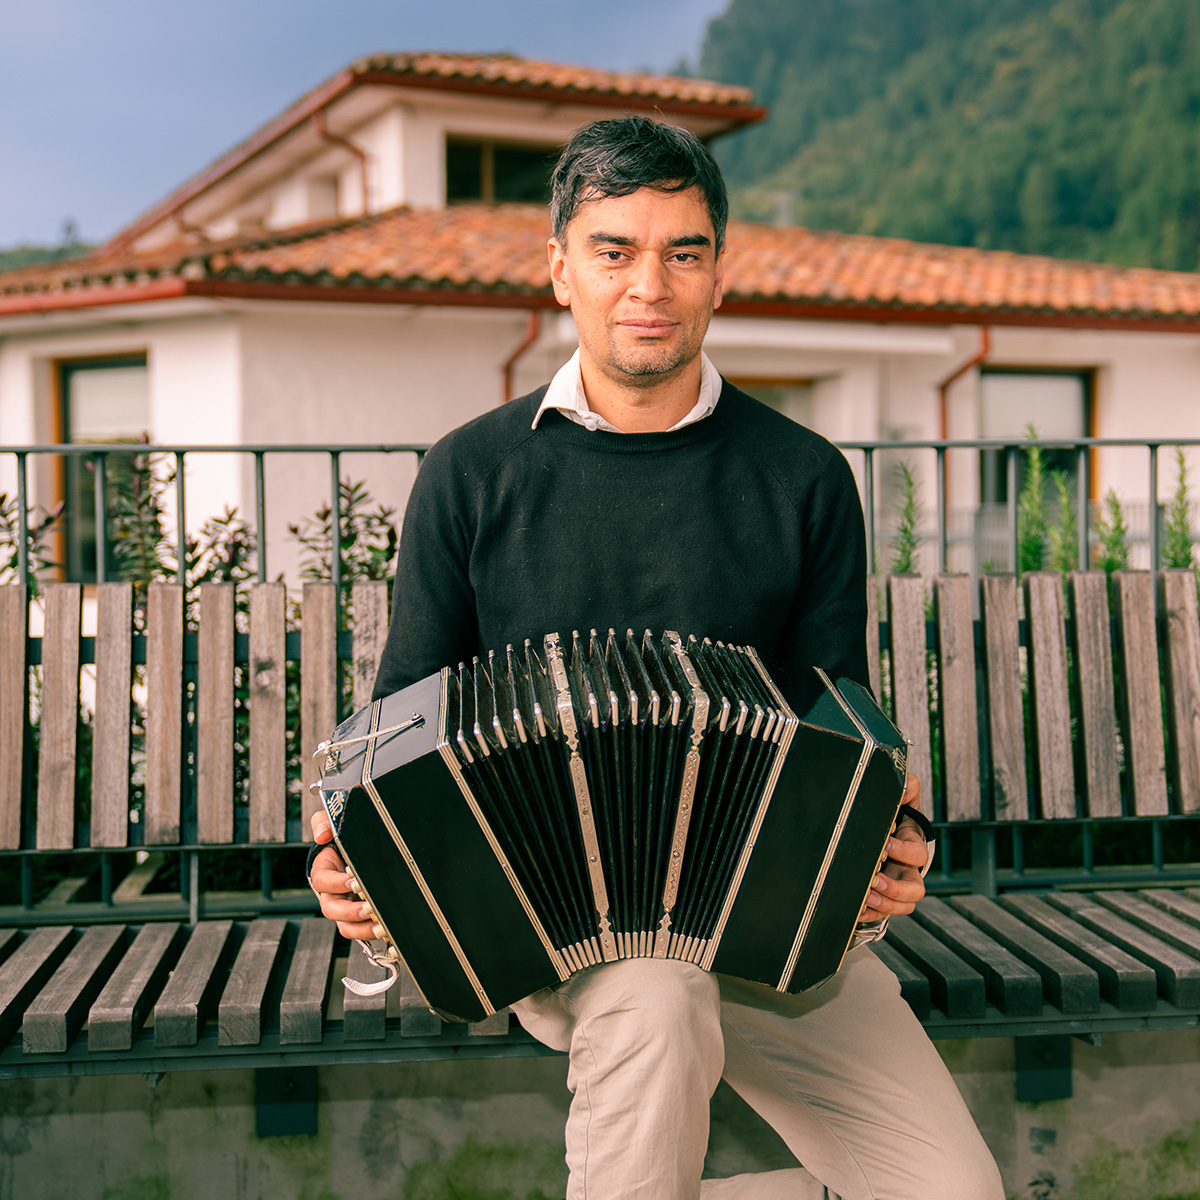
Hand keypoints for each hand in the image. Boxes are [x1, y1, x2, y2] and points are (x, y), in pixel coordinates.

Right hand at [309, 810, 375, 939]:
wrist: (355, 853)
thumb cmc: (342, 841)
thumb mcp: (332, 825)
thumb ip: (323, 823)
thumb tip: (322, 834)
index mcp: (323, 873)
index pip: (322, 881)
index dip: (336, 883)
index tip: (352, 881)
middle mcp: (331, 895)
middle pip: (331, 910)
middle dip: (349, 911)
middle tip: (368, 908)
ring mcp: (345, 909)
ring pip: (345, 927)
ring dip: (362, 929)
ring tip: (380, 926)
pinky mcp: (359, 918)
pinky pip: (361, 932)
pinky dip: (373, 934)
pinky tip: (388, 931)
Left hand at [858, 773, 926, 922]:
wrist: (889, 835)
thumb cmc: (895, 818)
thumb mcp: (903, 803)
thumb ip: (907, 790)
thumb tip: (908, 782)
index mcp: (912, 846)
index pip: (917, 854)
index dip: (903, 851)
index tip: (885, 844)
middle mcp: (908, 870)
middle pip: (915, 890)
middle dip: (895, 889)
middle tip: (875, 880)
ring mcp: (897, 887)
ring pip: (903, 906)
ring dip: (885, 905)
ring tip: (866, 898)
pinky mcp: (884, 898)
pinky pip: (882, 914)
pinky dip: (870, 915)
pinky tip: (856, 911)